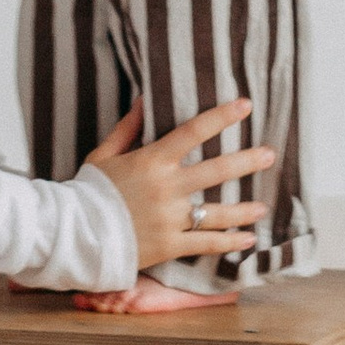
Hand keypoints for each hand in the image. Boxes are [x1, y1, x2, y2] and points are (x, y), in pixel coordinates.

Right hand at [84, 100, 275, 272]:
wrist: (74, 234)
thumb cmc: (87, 191)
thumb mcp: (103, 155)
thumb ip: (127, 128)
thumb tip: (145, 99)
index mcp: (152, 161)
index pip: (194, 132)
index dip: (222, 116)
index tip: (245, 105)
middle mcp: (168, 188)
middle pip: (218, 170)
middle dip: (248, 161)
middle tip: (270, 155)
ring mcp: (171, 218)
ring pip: (218, 212)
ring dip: (244, 209)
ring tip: (263, 207)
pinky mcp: (170, 245)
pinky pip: (207, 244)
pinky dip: (231, 242)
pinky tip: (249, 240)